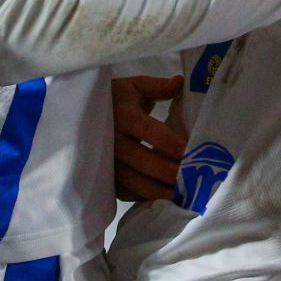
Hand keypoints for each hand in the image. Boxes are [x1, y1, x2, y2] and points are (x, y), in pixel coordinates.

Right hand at [110, 74, 185, 201]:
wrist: (83, 116)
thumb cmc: (117, 100)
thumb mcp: (135, 87)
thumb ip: (158, 86)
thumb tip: (179, 82)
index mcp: (123, 117)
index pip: (151, 132)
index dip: (173, 143)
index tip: (193, 151)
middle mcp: (112, 143)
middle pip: (147, 163)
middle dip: (172, 172)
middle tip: (196, 177)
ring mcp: (107, 164)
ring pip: (138, 183)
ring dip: (163, 190)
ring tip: (186, 193)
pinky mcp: (106, 179)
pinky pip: (129, 193)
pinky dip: (148, 197)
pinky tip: (167, 198)